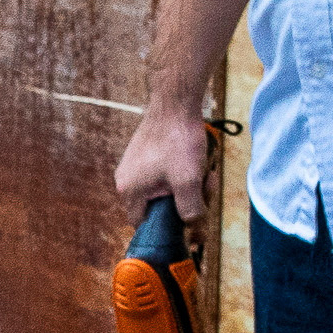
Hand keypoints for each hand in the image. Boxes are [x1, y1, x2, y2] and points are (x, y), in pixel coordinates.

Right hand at [115, 104, 212, 221]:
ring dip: (189, 184)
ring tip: (205, 169)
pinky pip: (165, 172)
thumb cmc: (179, 140)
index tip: (190, 219)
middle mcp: (126, 179)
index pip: (144, 225)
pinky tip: (198, 159)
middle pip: (159, 205)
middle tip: (205, 185)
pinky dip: (183, 170)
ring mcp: (134, 165)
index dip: (168, 227)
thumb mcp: (188, 181)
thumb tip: (194, 230)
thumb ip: (190, 210)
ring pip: (166, 187)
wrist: (177, 101)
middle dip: (186, 199)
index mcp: (129, 191)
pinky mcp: (145, 152)